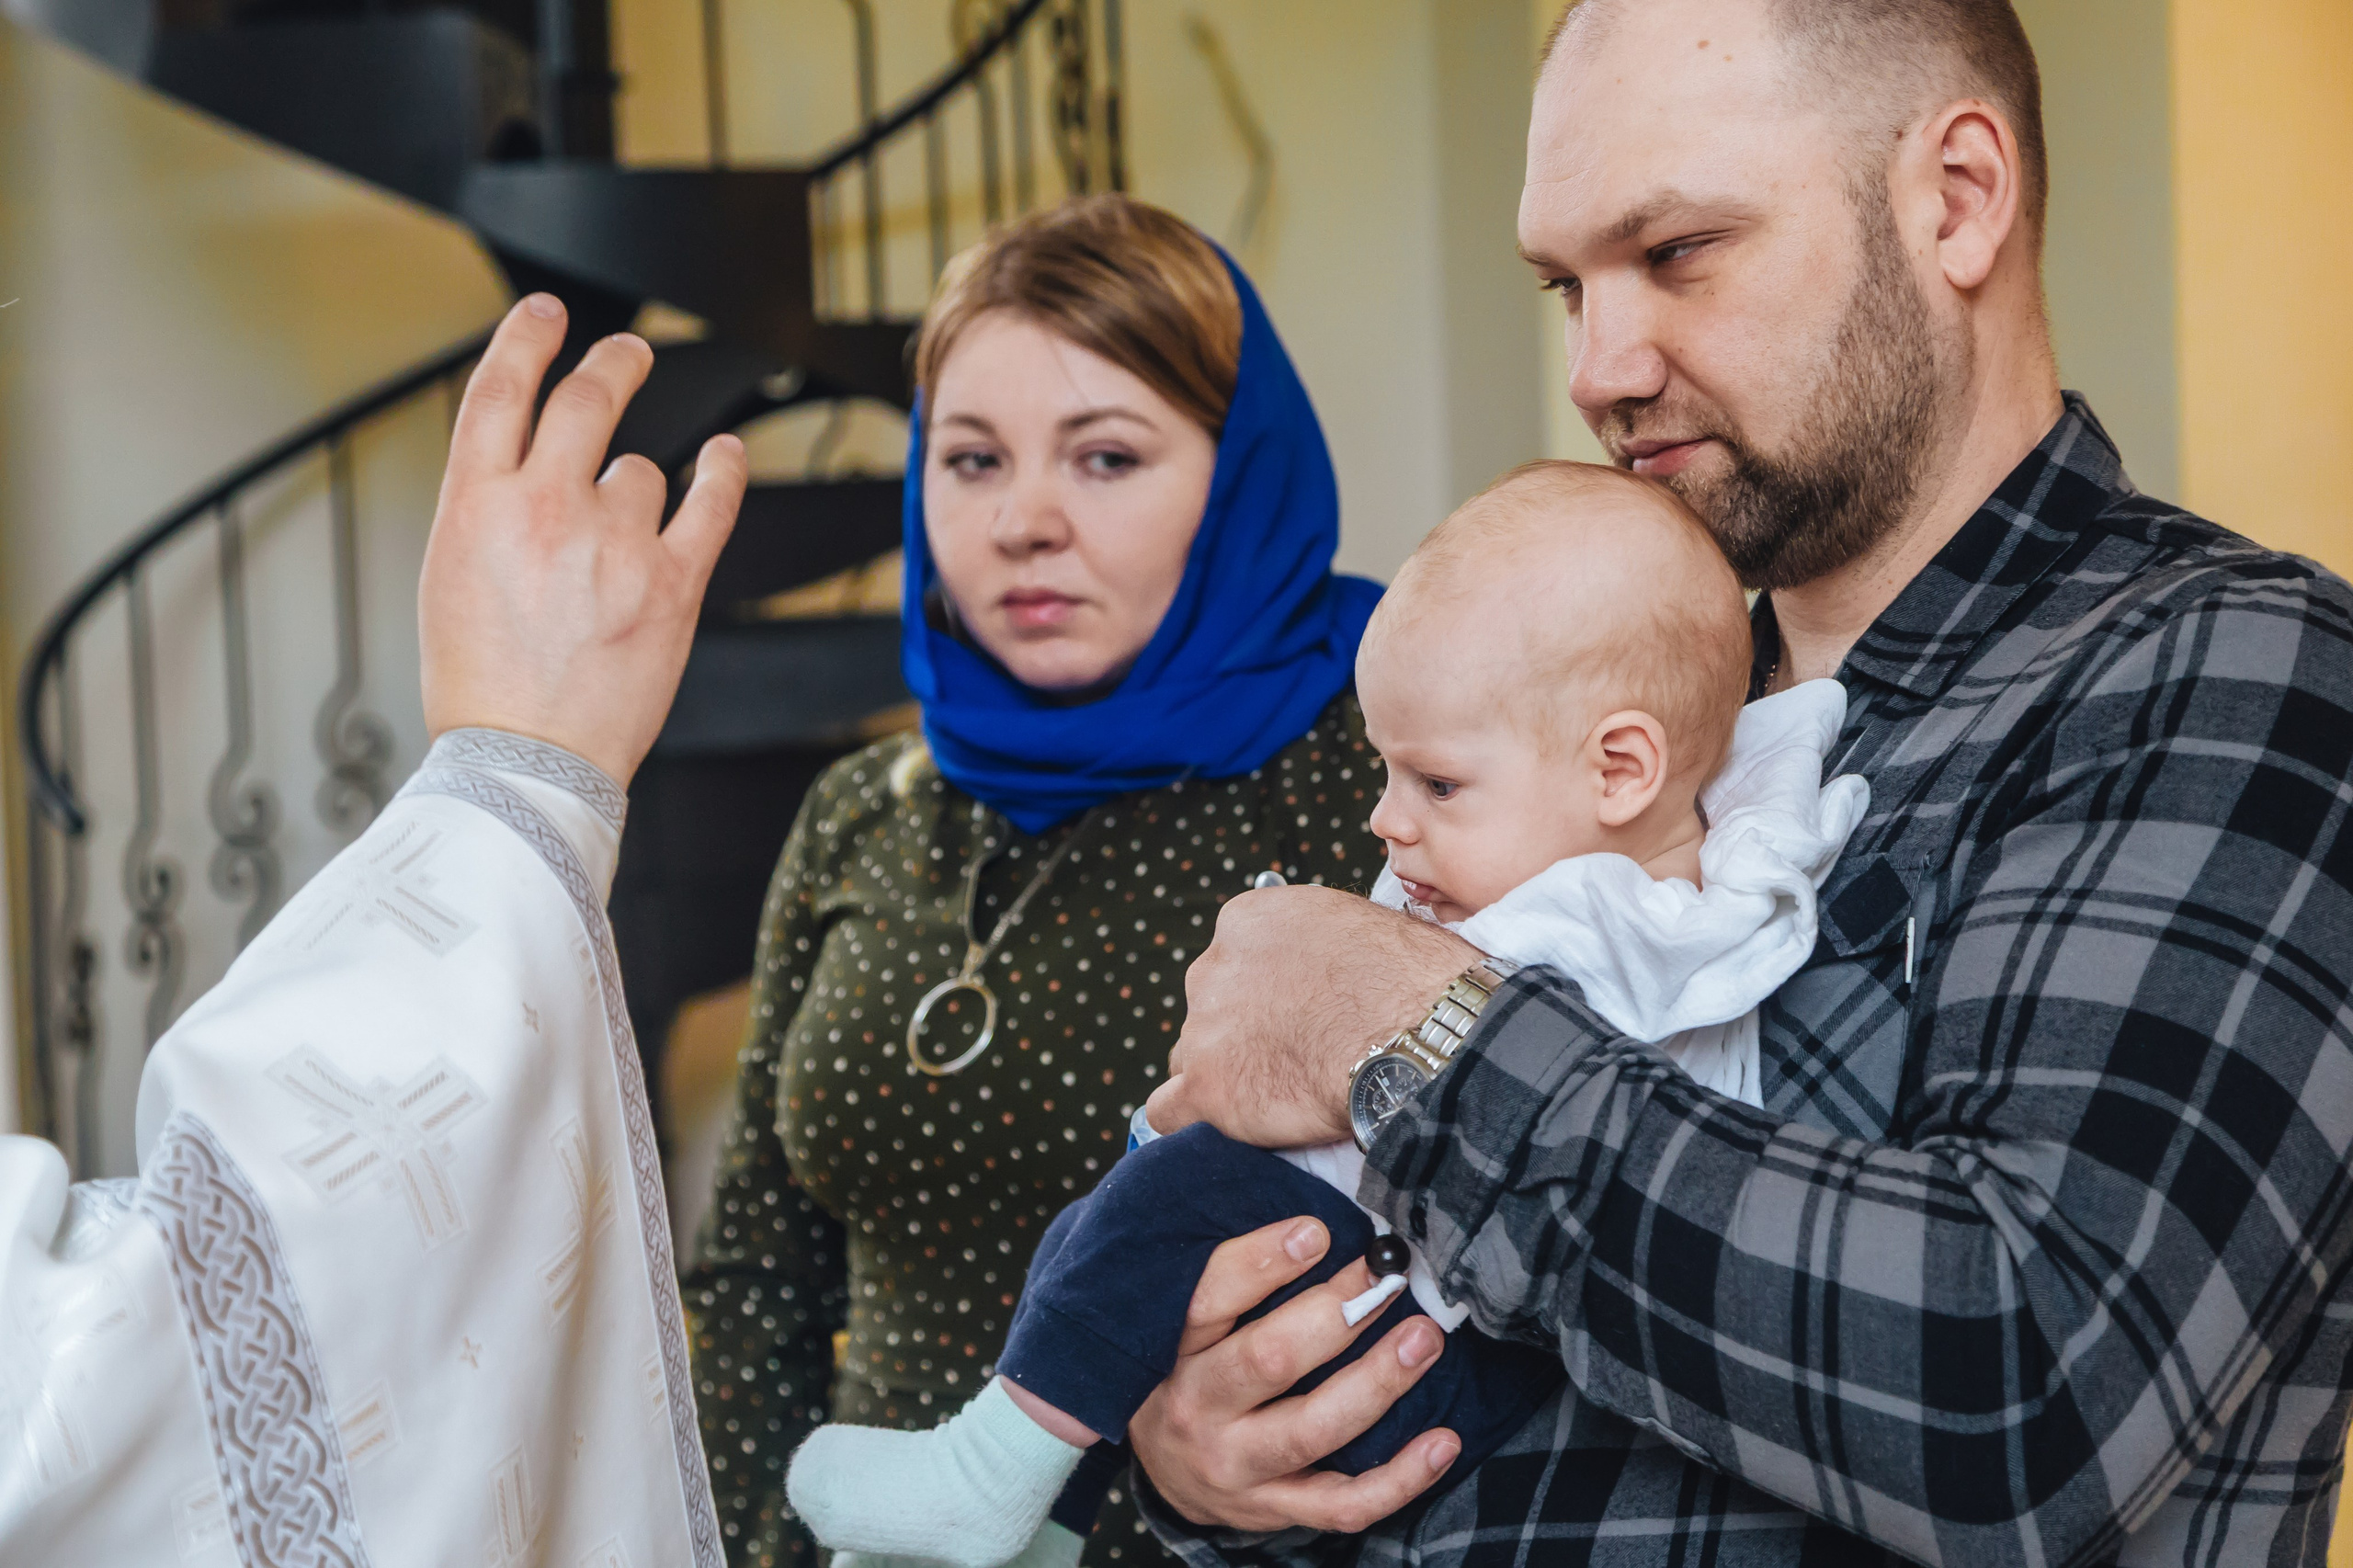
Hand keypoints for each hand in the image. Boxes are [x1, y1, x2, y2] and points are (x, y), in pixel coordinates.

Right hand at [419, 295, 748, 786]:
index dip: (527, 339)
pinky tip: (726, 454)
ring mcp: (613, 543)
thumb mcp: (451, 576)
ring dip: (634, 489)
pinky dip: (722, 472)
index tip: (548, 316)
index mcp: (475, 505)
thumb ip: (490, 507)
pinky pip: (708, 503)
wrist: (528, 763)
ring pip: (639, 472)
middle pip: (587, 400)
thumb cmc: (484, 684)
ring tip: (615, 542)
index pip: (500, 391)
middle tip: (628, 353)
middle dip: (612, 364)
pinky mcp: (671, 583)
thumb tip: (532, 459)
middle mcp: (546, 509)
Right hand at [1127, 1216, 1460, 1532]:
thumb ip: (1236, 1273)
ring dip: (1377, 1382)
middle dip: (1338, 1316)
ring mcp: (1237, 1466)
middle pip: (1269, 1360)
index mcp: (1174, 1349)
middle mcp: (1199, 1408)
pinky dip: (1400, 1479)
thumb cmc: (1191, 1373)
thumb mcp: (1187, 1322)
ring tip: (1424, 1339)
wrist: (1167, 1470)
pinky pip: (1343, 1505)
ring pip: (1313, 1429)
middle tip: (1389, 1281)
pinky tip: (1443, 1442)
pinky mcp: (1275, 1509)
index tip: (1318, 1231)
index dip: (1263, 1262)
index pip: (1210, 1299)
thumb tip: (1316, 1218)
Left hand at [1147, 886, 1474, 1146]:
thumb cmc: (1410, 981)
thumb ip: (1315, 945)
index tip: (1292, 1016)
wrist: (1416, 1033)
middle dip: (1239, 1033)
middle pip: (1207, 1010)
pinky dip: (1191, 1121)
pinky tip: (1221, 1128)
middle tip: (1289, 1057)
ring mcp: (1205, 1029)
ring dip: (1222, 1076)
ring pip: (1190, 1058)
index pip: (1230, 961)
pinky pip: (1167, 1111)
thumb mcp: (1354, 926)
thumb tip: (1326, 966)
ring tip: (1272, 1097)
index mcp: (1246, 921)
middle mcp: (1213, 967)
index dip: (1262, 996)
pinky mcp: (1206, 1087)